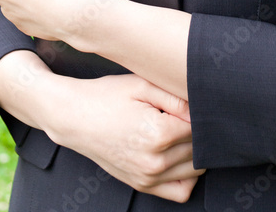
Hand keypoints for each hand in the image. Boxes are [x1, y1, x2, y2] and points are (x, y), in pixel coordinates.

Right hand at [47, 73, 203, 202]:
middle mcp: (154, 161)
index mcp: (157, 134)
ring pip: (195, 170)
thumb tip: (200, 108)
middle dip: (197, 130)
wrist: (75, 118)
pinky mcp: (142, 185)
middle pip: (198, 148)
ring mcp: (148, 177)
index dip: (196, 111)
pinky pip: (181, 191)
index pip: (198, 126)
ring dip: (194, 151)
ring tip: (179, 131)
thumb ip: (175, 96)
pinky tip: (179, 156)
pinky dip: (188, 176)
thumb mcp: (141, 84)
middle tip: (180, 114)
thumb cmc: (106, 97)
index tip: (186, 102)